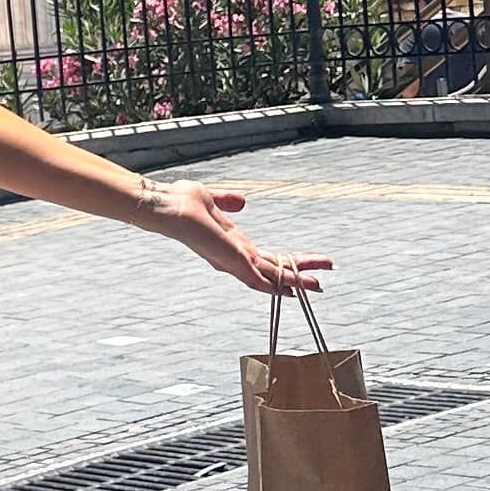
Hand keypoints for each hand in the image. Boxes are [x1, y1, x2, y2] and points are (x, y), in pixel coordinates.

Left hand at [153, 185, 333, 298]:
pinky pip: (257, 277)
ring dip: (295, 281)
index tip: (311, 265)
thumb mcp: (213, 200)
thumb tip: (242, 200)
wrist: (166, 205)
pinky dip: (275, 284)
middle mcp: (235, 256)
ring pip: (271, 276)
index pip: (268, 258)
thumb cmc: (181, 202)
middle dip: (300, 274)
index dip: (289, 263)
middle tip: (323, 280)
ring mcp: (232, 260)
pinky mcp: (230, 260)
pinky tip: (291, 290)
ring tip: (318, 285)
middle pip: (274, 269)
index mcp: (234, 244)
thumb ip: (228, 202)